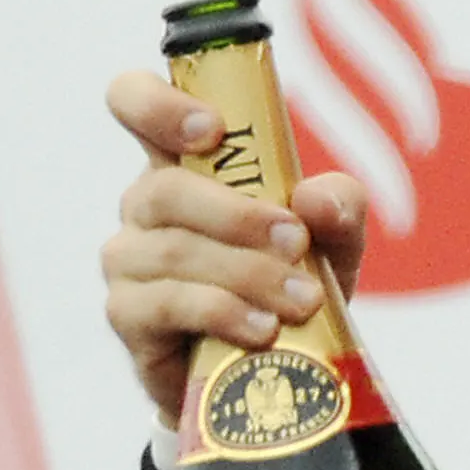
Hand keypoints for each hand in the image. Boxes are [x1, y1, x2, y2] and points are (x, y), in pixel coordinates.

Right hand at [100, 70, 369, 423]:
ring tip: (303, 300)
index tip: (212, 130)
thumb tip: (316, 199)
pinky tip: (264, 328)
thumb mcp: (335, 241)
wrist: (277, 367)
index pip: (134, 102)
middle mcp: (146, 204)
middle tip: (297, 243)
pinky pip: (167, 304)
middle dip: (239, 216)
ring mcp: (130, 260)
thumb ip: (340, 208)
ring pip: (174, 250)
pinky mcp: (129, 315)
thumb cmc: (295, 281)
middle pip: (165, 188)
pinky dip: (223, 312)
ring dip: (247, 273)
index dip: (157, 104)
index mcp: (185, 164)